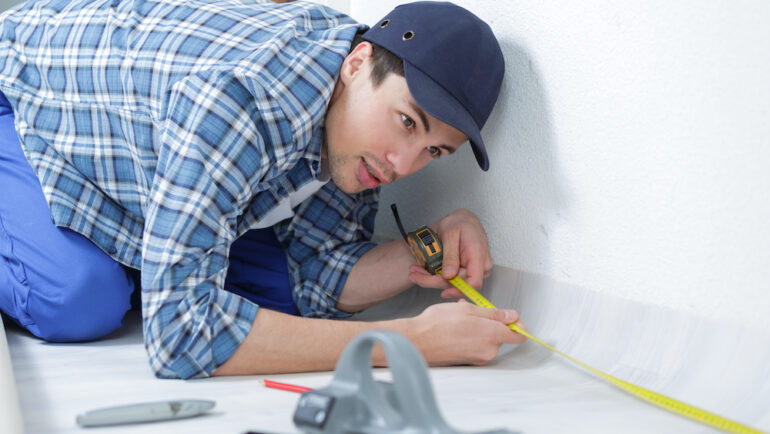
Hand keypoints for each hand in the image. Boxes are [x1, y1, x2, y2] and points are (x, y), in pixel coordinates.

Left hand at [408, 208, 492, 297]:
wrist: (463, 221)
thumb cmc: (459, 223)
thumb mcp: (450, 234)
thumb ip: (451, 255)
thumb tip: (448, 276)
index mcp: (478, 256)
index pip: (474, 282)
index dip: (458, 290)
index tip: (442, 291)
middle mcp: (480, 267)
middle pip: (458, 285)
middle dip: (434, 281)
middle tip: (414, 275)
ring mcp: (473, 271)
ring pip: (452, 284)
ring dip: (431, 280)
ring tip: (414, 272)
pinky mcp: (465, 273)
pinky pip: (451, 280)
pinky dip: (435, 277)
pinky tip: (422, 272)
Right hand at [409, 300, 526, 365]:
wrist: (416, 341)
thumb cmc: (438, 324)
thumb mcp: (468, 310)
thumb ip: (494, 314)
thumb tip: (512, 316)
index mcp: (492, 335)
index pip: (519, 335)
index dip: (517, 324)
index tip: (509, 317)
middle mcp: (489, 350)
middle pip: (501, 335)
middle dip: (490, 322)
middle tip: (473, 311)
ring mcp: (478, 358)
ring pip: (486, 340)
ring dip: (478, 328)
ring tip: (459, 318)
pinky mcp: (468, 362)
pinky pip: (476, 347)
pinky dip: (470, 337)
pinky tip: (455, 329)